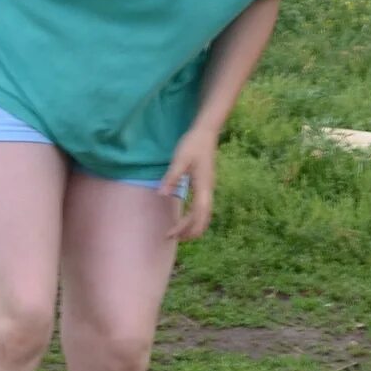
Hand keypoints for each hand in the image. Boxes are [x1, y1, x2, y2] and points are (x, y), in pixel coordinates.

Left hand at [162, 128, 217, 242]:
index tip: (170, 234)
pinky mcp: (206, 184)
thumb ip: (172, 178)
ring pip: (205, 214)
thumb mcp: (180, 159)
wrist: (206, 132)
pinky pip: (203, 207)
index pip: (196, 215)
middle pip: (204, 219)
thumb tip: (161, 195)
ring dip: (194, 226)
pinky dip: (196, 217)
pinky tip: (186, 217)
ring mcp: (208, 188)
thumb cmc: (192, 144)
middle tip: (172, 238)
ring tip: (179, 232)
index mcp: (203, 187)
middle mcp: (208, 190)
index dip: (184, 227)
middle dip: (190, 231)